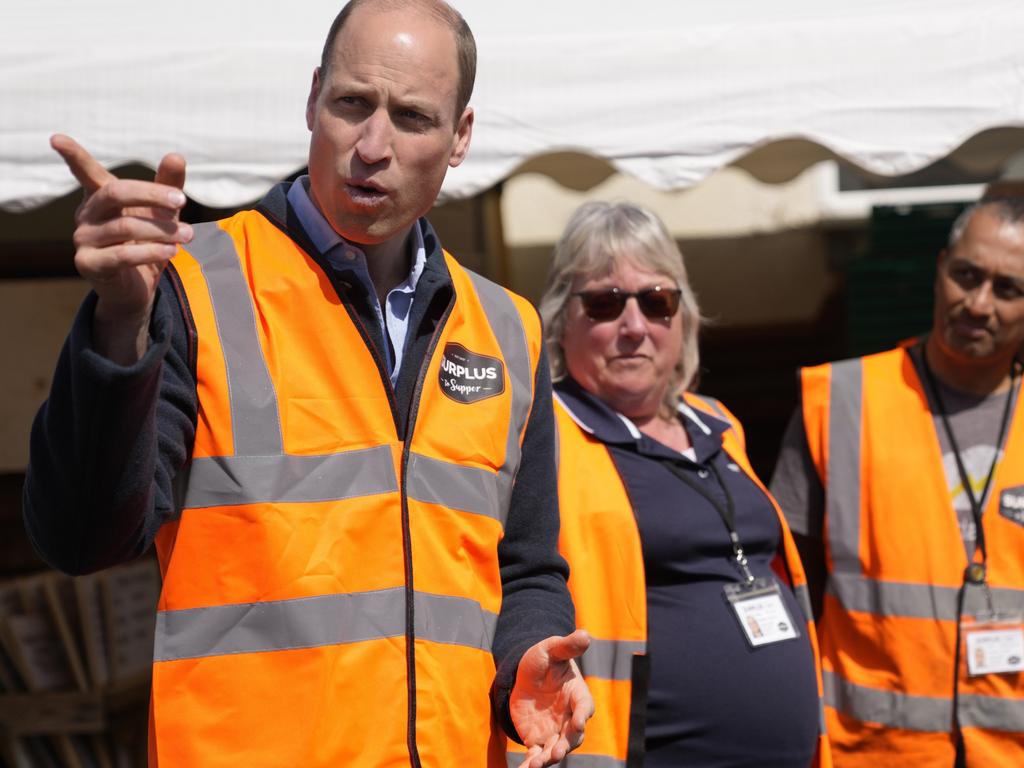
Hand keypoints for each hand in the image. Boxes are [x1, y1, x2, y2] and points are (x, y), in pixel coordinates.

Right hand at [51, 134, 191, 362]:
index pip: (84, 172)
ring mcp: (83, 239)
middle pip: (115, 193)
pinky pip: (121, 255)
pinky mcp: (88, 264)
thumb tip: (176, 155)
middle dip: (152, 194)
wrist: (138, 289)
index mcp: (100, 198)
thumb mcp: (163, 213)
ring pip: (125, 226)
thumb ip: (168, 186)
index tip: (56, 138)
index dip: (73, 155)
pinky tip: (172, 251)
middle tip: (182, 200)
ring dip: (162, 231)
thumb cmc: (148, 243)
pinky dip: (151, 251)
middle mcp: (86, 215)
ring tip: (189, 235)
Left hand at [510, 630, 593, 767]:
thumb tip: (585, 634)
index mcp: (577, 695)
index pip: (584, 707)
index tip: (578, 721)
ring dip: (549, 758)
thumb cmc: (543, 660)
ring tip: (538, 764)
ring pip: (556, 749)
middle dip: (567, 744)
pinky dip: (532, 764)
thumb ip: (567, 646)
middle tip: (558, 751)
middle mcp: (569, 717)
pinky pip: (536, 754)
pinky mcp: (537, 739)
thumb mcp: (551, 649)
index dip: (582, 715)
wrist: (523, 674)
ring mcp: (554, 730)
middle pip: (574, 735)